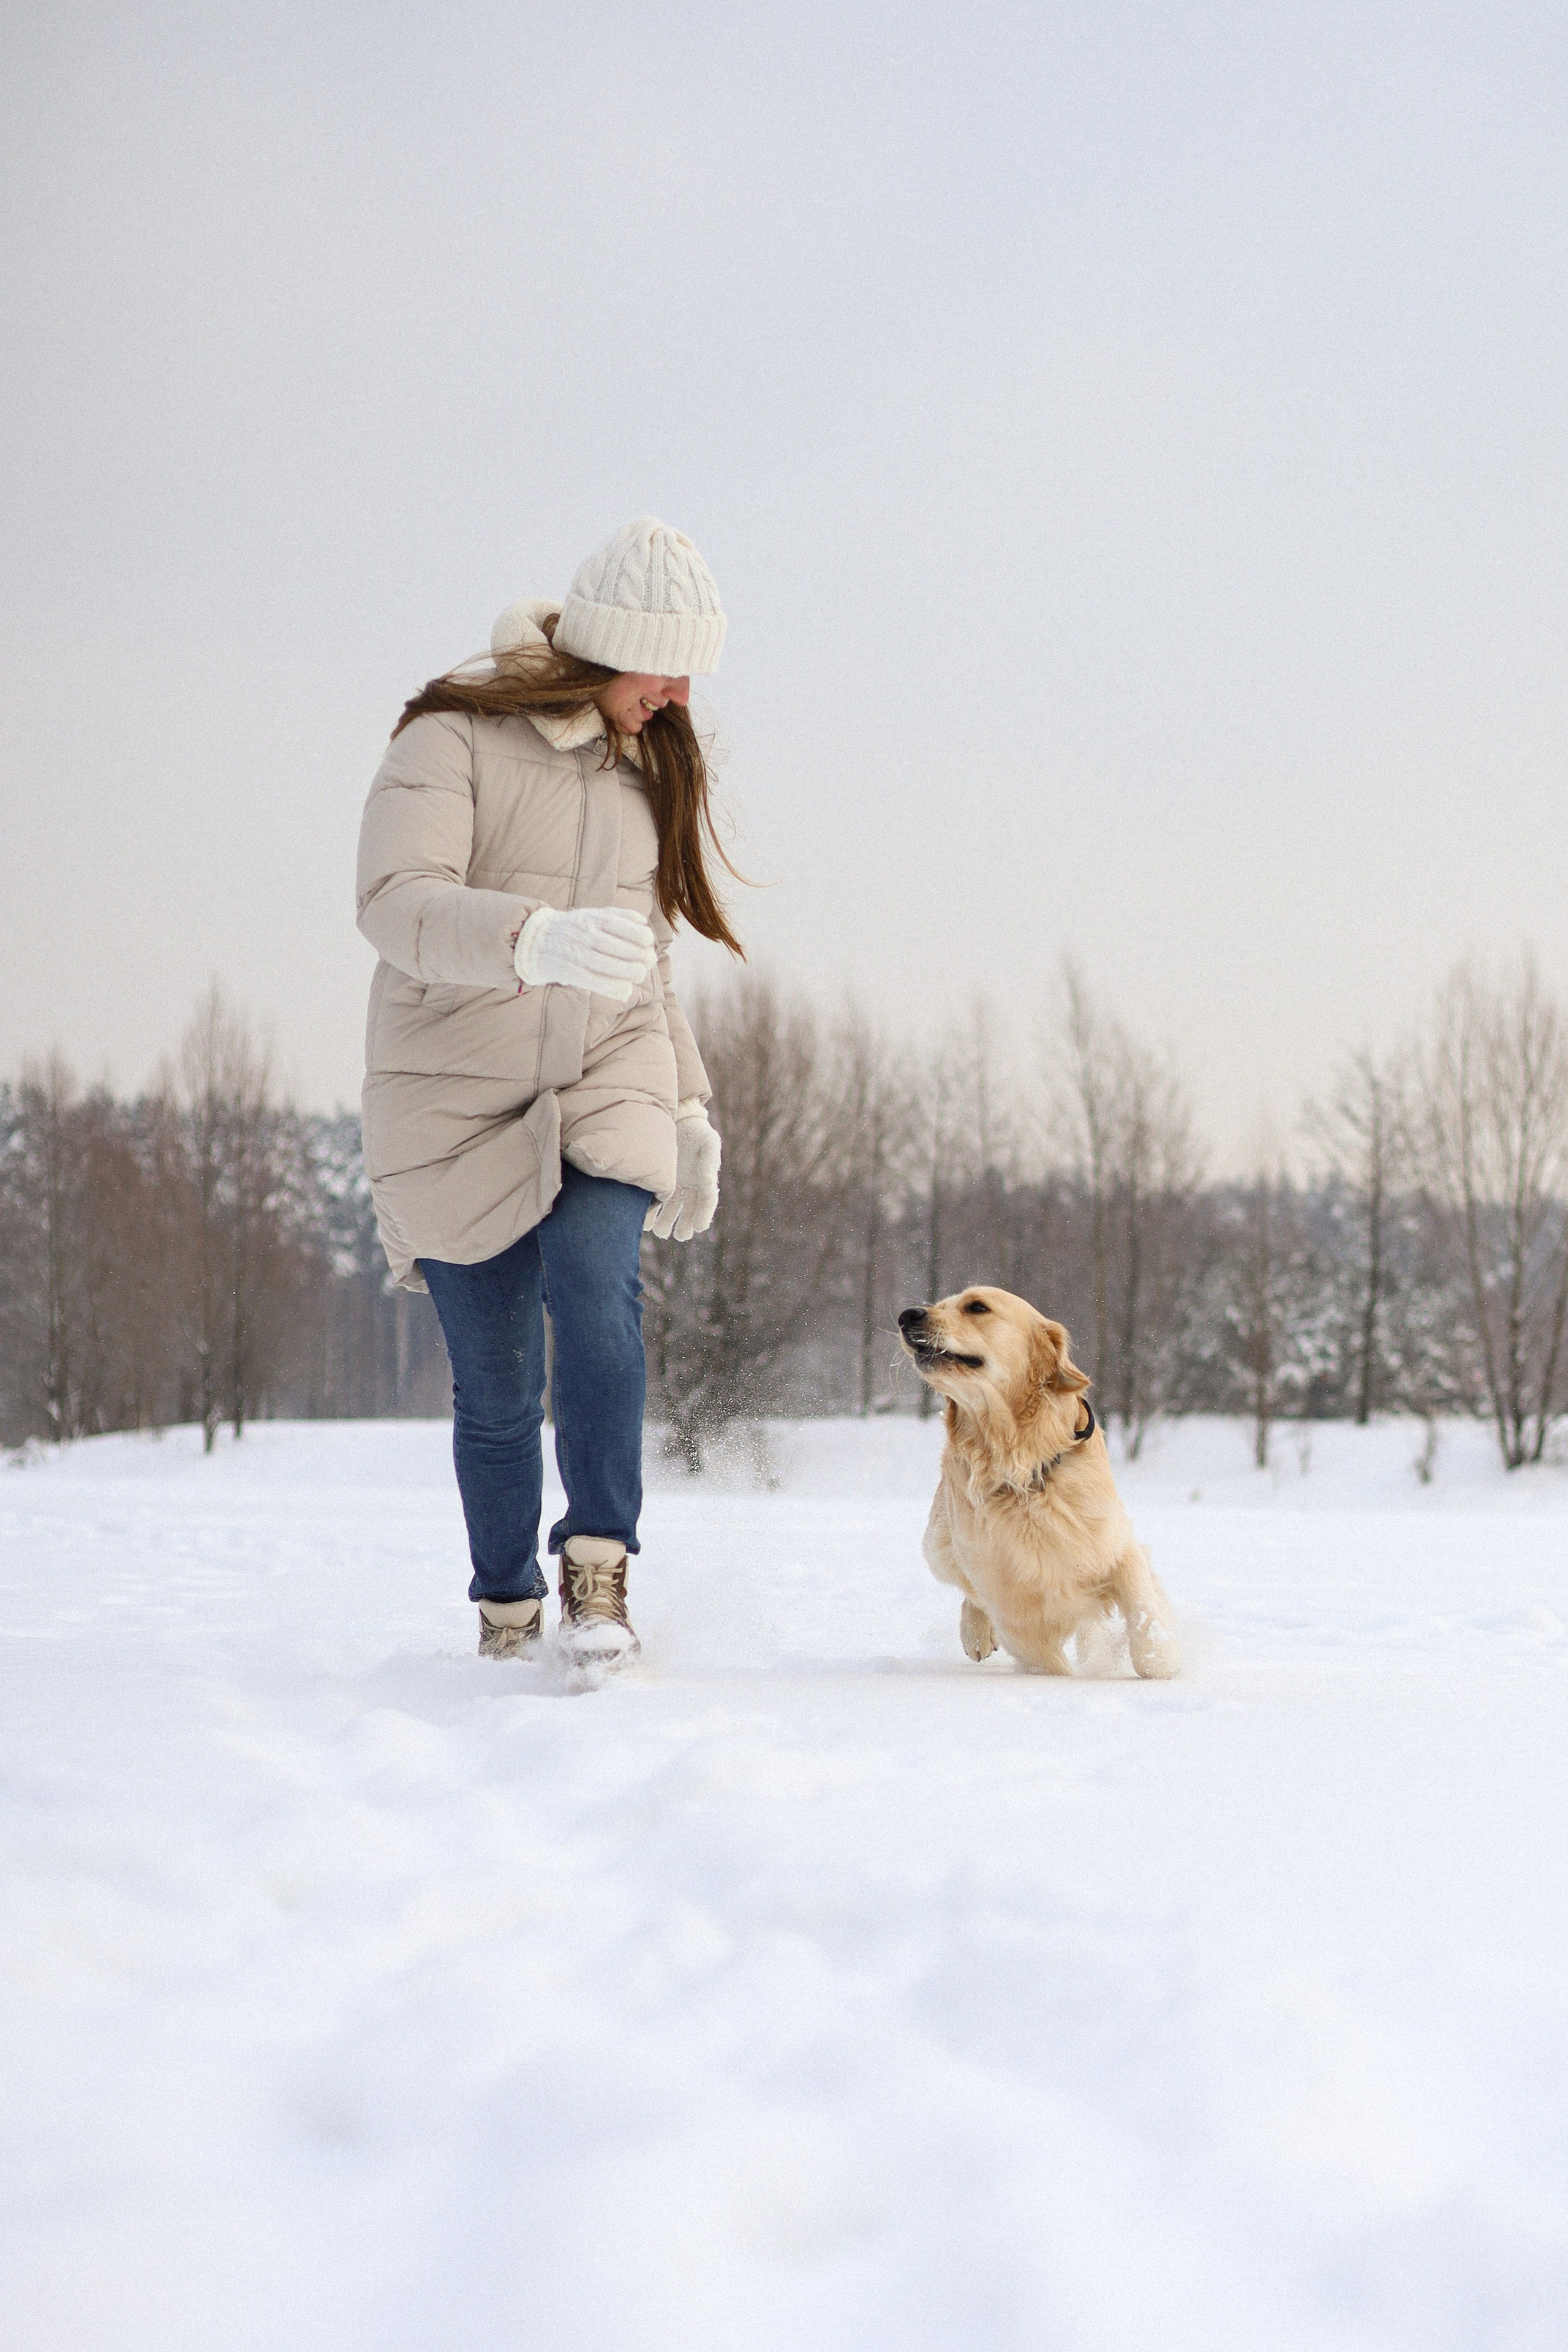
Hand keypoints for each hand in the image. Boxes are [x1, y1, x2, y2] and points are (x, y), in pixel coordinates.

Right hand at [514, 906, 656, 1001]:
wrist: (534, 940)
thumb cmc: (572, 929)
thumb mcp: (592, 914)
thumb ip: (617, 915)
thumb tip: (642, 922)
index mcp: (590, 917)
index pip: (619, 924)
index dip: (639, 934)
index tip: (649, 941)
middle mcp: (581, 933)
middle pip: (614, 945)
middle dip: (637, 955)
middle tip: (648, 962)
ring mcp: (573, 951)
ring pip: (604, 963)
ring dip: (627, 972)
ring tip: (639, 974)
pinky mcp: (565, 970)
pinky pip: (590, 980)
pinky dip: (610, 986)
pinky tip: (624, 990)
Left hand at [644, 1102, 720, 1240]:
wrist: (678, 1123)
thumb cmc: (696, 1132)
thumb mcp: (708, 1142)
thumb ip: (709, 1161)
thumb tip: (707, 1180)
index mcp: (706, 1180)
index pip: (707, 1202)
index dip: (704, 1215)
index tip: (699, 1227)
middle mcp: (691, 1187)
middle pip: (689, 1212)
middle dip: (685, 1226)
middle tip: (680, 1235)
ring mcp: (676, 1187)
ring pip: (672, 1211)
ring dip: (667, 1223)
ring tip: (661, 1232)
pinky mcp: (661, 1184)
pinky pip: (657, 1202)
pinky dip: (652, 1213)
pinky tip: (646, 1222)